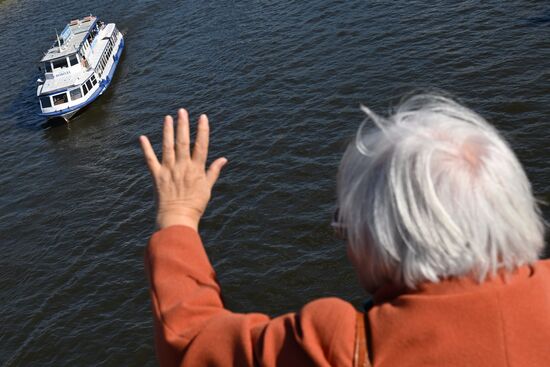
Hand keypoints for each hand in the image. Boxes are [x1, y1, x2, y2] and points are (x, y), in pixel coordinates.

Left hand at [139, 109, 226, 229]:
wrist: (177, 218)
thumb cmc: (195, 205)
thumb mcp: (208, 188)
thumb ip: (214, 171)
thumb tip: (223, 159)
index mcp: (196, 169)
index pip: (201, 145)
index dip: (202, 130)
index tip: (203, 117)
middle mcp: (182, 166)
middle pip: (183, 141)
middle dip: (183, 125)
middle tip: (182, 111)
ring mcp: (168, 170)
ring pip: (167, 146)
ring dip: (167, 131)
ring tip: (168, 118)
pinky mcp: (157, 176)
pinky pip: (150, 160)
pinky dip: (146, 148)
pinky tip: (143, 137)